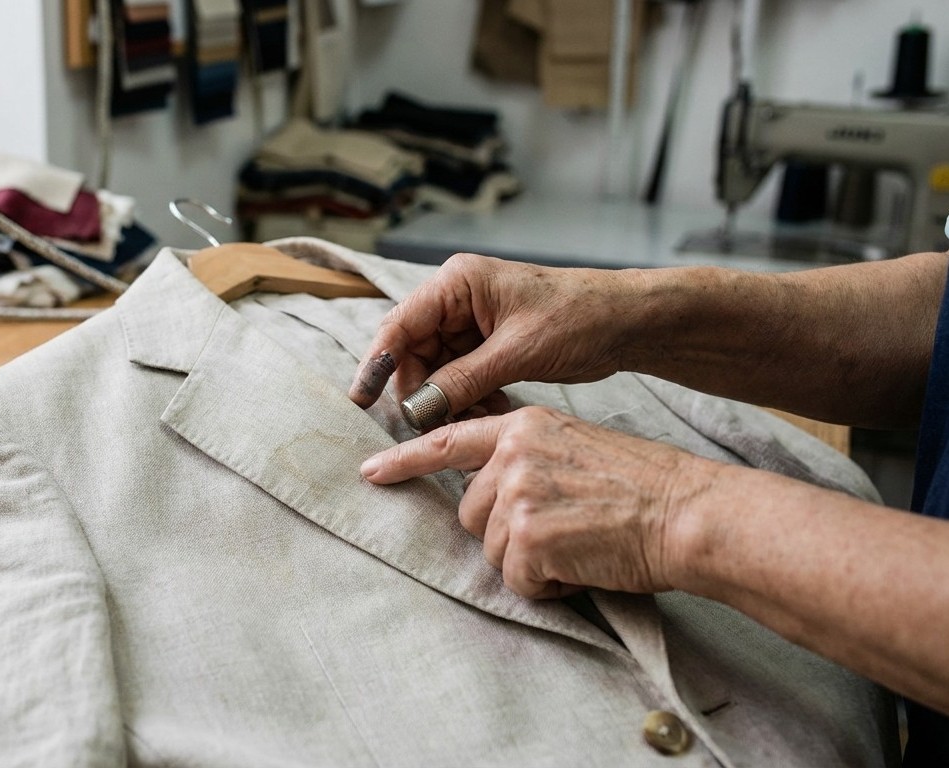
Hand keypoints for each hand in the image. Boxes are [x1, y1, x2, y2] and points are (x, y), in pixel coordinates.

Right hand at [348, 254, 634, 413]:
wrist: (628, 322)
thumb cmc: (579, 318)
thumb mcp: (518, 351)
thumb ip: (463, 379)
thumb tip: (418, 408)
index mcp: (458, 283)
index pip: (399, 325)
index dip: (377, 364)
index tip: (362, 401)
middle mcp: (457, 299)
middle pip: (413, 352)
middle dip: (422, 391)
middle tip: (434, 425)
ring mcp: (471, 322)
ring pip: (435, 370)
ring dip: (448, 400)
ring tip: (477, 419)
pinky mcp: (486, 344)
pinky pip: (460, 377)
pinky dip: (468, 398)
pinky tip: (490, 412)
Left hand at [359, 407, 719, 598]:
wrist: (688, 513)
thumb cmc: (644, 488)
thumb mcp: (575, 448)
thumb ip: (527, 460)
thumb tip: (491, 496)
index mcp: (523, 426)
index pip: (447, 441)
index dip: (404, 461)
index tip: (370, 472)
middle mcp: (511, 455)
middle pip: (470, 514)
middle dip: (508, 536)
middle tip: (566, 531)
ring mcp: (516, 494)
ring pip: (492, 550)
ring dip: (531, 562)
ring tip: (582, 544)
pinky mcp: (527, 536)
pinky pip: (518, 581)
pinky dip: (549, 586)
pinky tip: (585, 564)